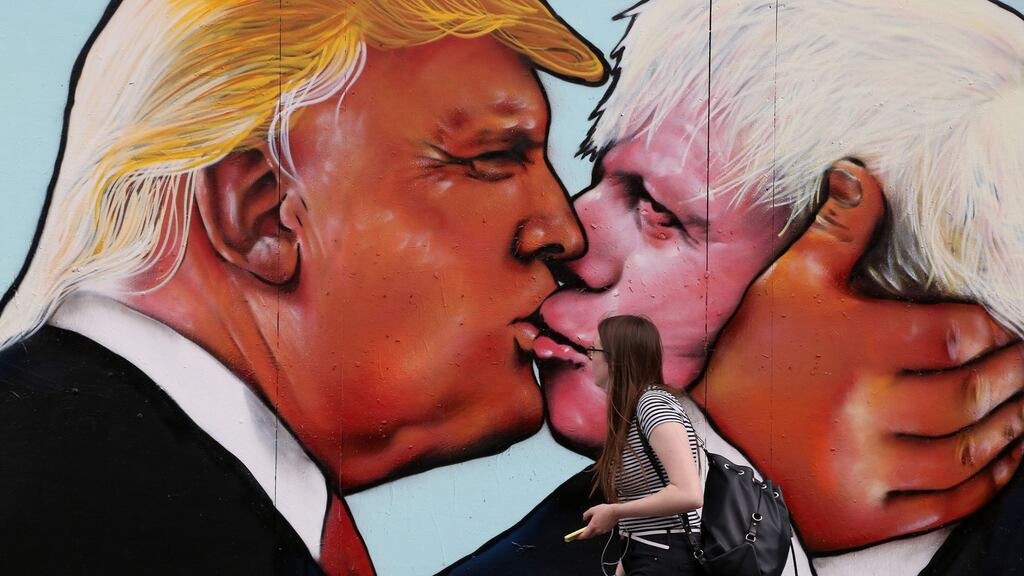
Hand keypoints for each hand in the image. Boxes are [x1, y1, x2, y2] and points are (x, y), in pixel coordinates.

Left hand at [579, 503, 618, 538]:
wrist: (615, 511)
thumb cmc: (605, 510)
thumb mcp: (592, 509)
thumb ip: (586, 514)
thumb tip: (584, 517)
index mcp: (593, 526)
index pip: (584, 535)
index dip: (579, 536)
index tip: (576, 537)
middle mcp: (598, 530)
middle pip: (590, 535)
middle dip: (585, 534)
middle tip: (582, 532)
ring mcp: (603, 531)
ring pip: (596, 533)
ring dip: (593, 530)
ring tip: (591, 525)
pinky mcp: (607, 530)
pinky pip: (601, 530)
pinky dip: (599, 528)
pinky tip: (599, 523)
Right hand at [692, 160, 1023, 551]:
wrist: (704, 442)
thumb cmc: (752, 358)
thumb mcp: (786, 285)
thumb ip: (835, 230)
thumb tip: (861, 169)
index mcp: (853, 348)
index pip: (957, 335)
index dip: (996, 330)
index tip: (1007, 326)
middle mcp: (864, 412)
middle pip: (971, 395)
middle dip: (1015, 377)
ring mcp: (865, 469)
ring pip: (965, 452)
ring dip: (1010, 429)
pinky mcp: (863, 515)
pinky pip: (945, 504)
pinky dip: (985, 483)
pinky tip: (1002, 460)